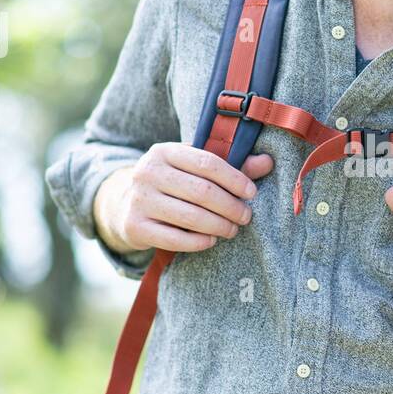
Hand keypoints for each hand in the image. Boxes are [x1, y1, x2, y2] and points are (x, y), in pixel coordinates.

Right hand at [94, 142, 273, 253]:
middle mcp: (147, 172)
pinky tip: (211, 240)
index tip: (251, 193)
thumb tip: (268, 162)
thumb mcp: (192, 168)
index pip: (208, 162)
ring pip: (190, 216)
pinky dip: (199, 242)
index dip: (234, 178)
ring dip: (219, 226)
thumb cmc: (170, 183)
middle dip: (230, 206)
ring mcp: (139, 200)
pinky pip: (175, 238)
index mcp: (164, 151)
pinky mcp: (135, 226)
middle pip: (202, 191)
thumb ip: (230, 165)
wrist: (124, 204)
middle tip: (246, 216)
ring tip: (232, 230)